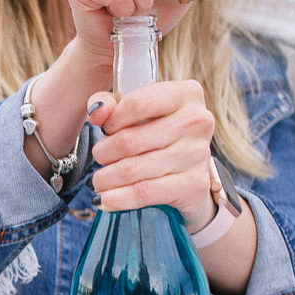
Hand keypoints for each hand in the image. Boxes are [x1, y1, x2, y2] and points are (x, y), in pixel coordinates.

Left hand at [83, 79, 218, 225]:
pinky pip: (143, 192)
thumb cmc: (158, 136)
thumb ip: (109, 103)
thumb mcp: (136, 112)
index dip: (112, 119)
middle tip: (101, 157)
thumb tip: (97, 111)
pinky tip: (105, 200)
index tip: (106, 129)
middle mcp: (197, 121)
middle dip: (104, 152)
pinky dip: (117, 198)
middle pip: (129, 140)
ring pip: (131, 169)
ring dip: (105, 178)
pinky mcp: (193, 185)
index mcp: (186, 94)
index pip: (137, 103)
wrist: (189, 178)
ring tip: (100, 180)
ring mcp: (197, 154)